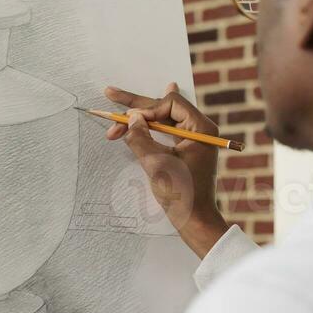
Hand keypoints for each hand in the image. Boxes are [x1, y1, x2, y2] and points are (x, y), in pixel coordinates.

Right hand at [104, 83, 230, 258]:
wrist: (195, 219)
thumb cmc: (182, 194)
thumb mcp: (157, 164)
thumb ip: (141, 138)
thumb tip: (131, 118)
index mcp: (202, 128)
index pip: (171, 104)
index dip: (147, 110)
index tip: (129, 122)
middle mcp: (200, 129)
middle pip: (163, 109)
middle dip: (136, 107)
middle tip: (110, 93)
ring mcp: (193, 138)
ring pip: (161, 119)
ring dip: (138, 121)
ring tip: (116, 112)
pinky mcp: (185, 149)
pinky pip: (164, 131)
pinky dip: (148, 128)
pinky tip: (146, 111)